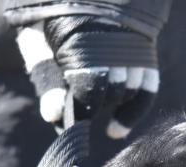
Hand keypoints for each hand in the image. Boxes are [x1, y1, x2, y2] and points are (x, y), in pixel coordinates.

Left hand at [16, 16, 159, 138]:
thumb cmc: (49, 19)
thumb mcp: (37, 38)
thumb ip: (45, 75)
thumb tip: (52, 116)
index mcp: (86, 36)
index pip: (91, 84)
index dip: (80, 106)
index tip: (68, 118)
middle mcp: (115, 42)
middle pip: (112, 91)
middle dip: (93, 105)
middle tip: (77, 109)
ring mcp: (132, 48)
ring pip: (130, 91)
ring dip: (112, 106)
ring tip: (90, 110)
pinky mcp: (144, 52)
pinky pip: (148, 89)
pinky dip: (134, 112)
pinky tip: (114, 130)